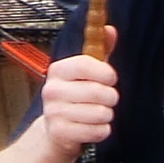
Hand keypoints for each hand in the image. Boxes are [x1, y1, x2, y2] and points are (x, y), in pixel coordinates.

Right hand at [41, 26, 118, 157]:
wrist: (56, 130)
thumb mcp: (88, 71)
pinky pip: (97, 131)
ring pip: (100, 113)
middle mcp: (52, 90)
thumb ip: (101, 50)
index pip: (85, 65)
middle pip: (98, 92)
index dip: (105, 72)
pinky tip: (93, 127)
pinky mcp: (60, 133)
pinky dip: (102, 131)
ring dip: (107, 115)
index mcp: (59, 70)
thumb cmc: (77, 96)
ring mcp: (54, 112)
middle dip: (111, 97)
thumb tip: (110, 29)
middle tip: (107, 99)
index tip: (111, 78)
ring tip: (98, 113)